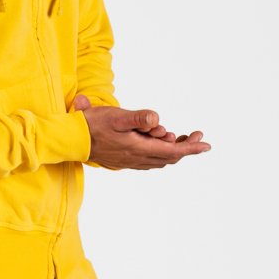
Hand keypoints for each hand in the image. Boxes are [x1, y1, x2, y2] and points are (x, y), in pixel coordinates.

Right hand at [72, 94, 210, 169]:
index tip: (206, 144)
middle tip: (197, 135)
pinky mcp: (124, 160)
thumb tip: (157, 119)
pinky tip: (160, 145)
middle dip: (186, 147)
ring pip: (160, 159)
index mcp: (139, 148)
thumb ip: (138, 118)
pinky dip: (161, 153)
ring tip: (182, 138)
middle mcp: (137, 158)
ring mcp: (131, 161)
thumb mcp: (116, 117)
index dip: (191, 148)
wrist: (72, 140)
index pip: (172, 151)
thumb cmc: (93, 126)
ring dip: (174, 150)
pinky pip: (150, 161)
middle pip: (170, 157)